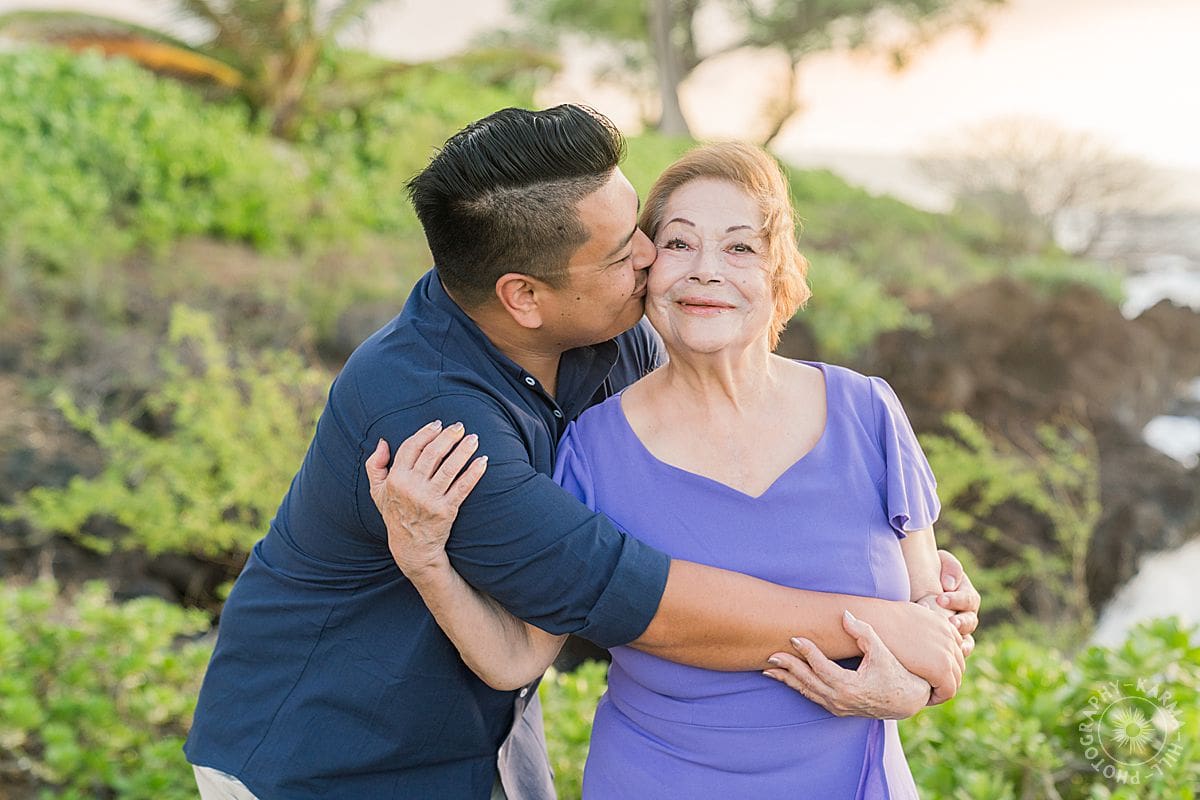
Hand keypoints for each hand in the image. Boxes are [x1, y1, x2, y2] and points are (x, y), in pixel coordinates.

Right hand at [363, 420, 487, 578]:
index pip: (411, 447)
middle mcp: (412, 488)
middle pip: (433, 454)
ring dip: (464, 450)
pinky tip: (483, 461)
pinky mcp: (446, 510)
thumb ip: (375, 465)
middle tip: (460, 426)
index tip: (438, 424)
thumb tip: (383, 441)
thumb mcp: (377, 492)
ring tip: (474, 438)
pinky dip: (474, 473)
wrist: (412, 547)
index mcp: (395, 479)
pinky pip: (463, 487)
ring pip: (450, 468)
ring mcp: (430, 499)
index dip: (426, 433)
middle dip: (448, 437)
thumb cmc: (395, 514)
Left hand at [763, 610, 929, 719]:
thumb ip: (863, 632)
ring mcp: (837, 707)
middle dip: (788, 667)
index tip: (794, 637)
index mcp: (850, 686)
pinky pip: (812, 697)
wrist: (906, 701)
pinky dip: (798, 686)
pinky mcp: (837, 709)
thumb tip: (844, 614)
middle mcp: (840, 700)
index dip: (807, 651)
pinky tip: (786, 678)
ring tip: (768, 668)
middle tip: (771, 655)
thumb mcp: (882, 651)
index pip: (821, 667)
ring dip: (787, 679)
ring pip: (806, 692)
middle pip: (807, 681)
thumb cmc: (895, 672)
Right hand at [872, 600, 963, 704]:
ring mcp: (948, 653)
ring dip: (942, 688)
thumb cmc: (881, 619)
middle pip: (958, 665)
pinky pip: (949, 690)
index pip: (955, 649)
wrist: (874, 621)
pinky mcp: (941, 668)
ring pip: (956, 679)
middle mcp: (950, 638)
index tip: (925, 670)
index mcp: (943, 623)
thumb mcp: (909, 615)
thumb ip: (921, 620)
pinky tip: (922, 698)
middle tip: (926, 685)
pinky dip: (938, 697)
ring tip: (923, 693)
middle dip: (945, 676)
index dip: (943, 662)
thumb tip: (922, 620)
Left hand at [935, 549, 979, 657]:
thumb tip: (949, 585)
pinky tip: (943, 656)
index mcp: (966, 596)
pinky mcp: (947, 643)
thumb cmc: (929, 570)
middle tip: (949, 622)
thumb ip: (950, 567)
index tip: (940, 598)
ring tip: (949, 644)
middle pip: (970, 622)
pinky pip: (954, 652)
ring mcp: (957, 631)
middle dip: (960, 623)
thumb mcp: (941, 562)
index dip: (957, 600)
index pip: (969, 599)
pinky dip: (951, 655)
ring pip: (966, 641)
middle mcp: (966, 615)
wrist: (913, 584)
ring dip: (959, 643)